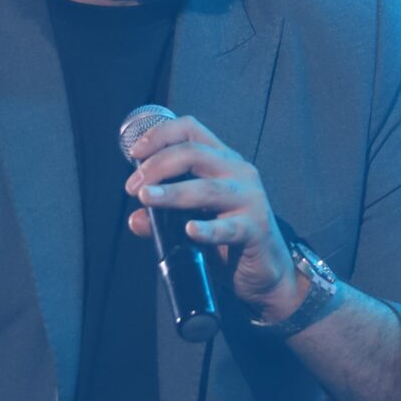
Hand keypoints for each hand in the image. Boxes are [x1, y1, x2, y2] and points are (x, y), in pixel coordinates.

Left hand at [124, 113, 299, 320]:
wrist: (266, 270)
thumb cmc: (228, 238)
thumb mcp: (192, 221)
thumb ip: (163, 219)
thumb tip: (135, 220)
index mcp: (222, 160)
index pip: (191, 130)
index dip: (160, 135)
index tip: (135, 154)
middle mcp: (238, 172)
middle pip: (194, 154)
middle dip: (158, 166)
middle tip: (133, 188)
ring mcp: (250, 199)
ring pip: (207, 189)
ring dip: (173, 192)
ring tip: (146, 199)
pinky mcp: (255, 229)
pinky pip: (229, 228)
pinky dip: (208, 229)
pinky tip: (190, 230)